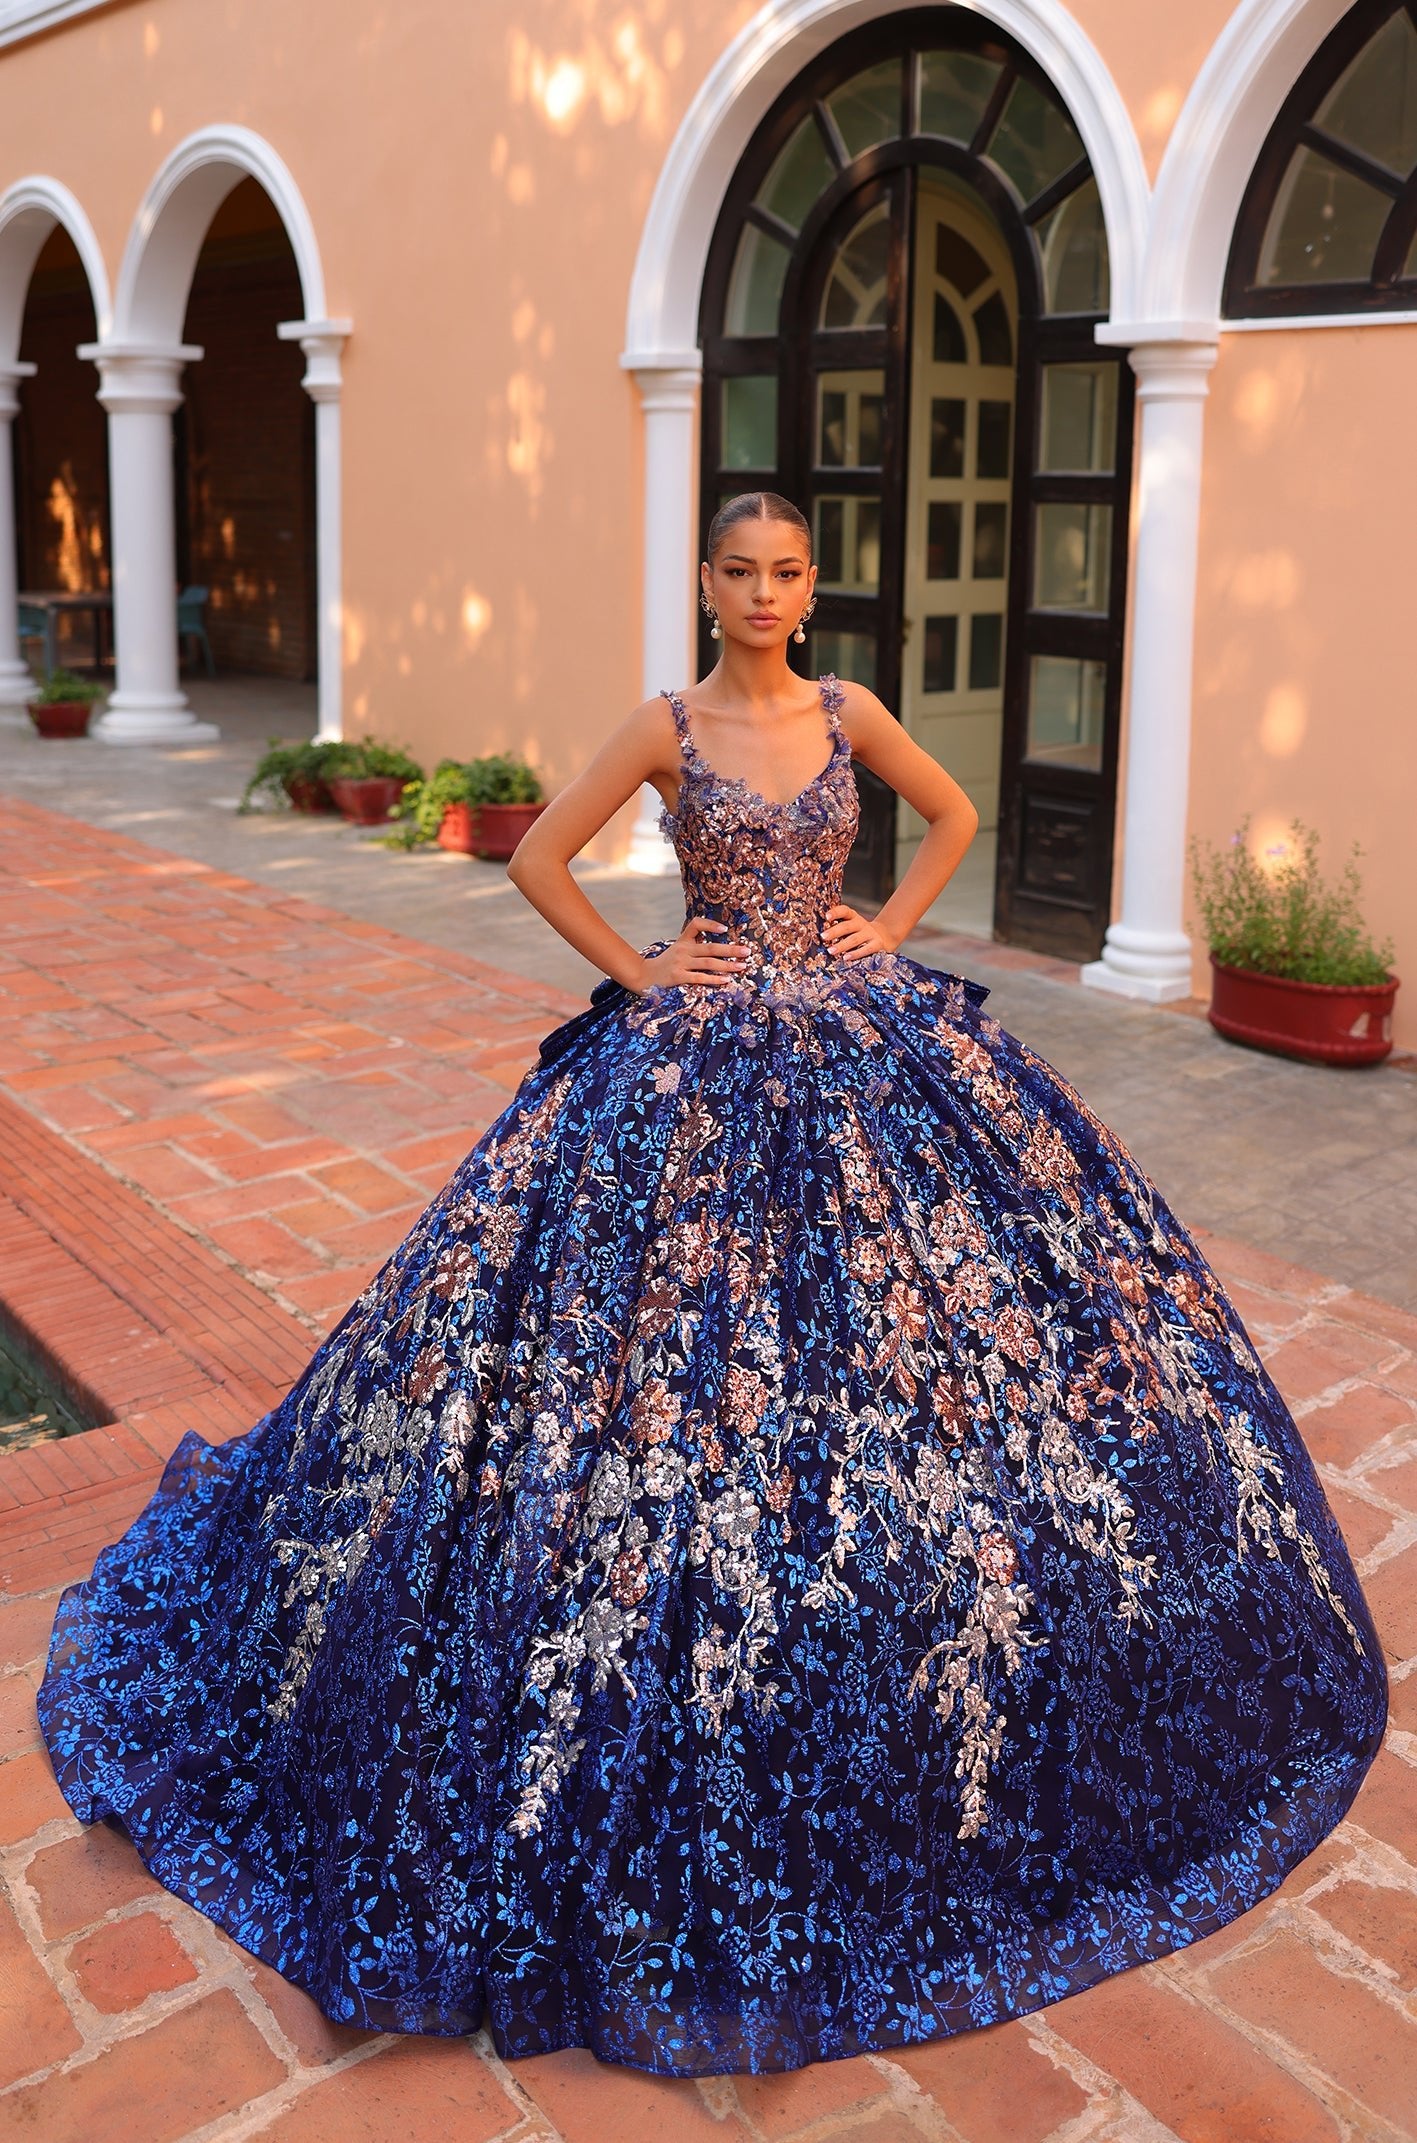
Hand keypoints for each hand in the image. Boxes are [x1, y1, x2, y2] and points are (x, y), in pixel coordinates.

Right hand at [635, 916, 753, 990]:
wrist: (644, 976)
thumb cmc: (666, 964)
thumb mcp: (677, 949)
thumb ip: (693, 946)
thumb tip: (720, 949)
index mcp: (683, 940)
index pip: (696, 925)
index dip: (710, 925)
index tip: (725, 929)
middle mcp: (683, 949)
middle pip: (710, 947)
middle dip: (731, 949)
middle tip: (747, 951)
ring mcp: (680, 963)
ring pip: (708, 963)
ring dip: (727, 965)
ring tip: (742, 966)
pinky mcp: (678, 977)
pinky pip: (700, 977)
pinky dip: (714, 979)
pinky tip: (726, 980)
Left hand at [823, 903, 896, 962]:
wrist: (884, 936)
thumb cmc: (860, 933)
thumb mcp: (852, 926)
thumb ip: (839, 928)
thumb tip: (820, 937)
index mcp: (853, 917)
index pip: (844, 911)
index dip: (836, 912)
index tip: (826, 916)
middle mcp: (862, 924)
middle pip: (847, 926)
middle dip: (834, 931)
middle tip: (823, 937)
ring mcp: (870, 934)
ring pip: (854, 939)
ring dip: (842, 945)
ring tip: (831, 950)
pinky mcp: (877, 944)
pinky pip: (866, 949)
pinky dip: (856, 954)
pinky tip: (846, 957)